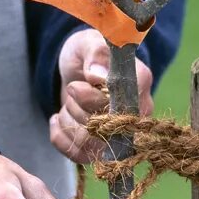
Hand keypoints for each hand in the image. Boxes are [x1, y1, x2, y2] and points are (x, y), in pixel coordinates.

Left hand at [50, 28, 153, 162]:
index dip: (95, 97)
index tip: (82, 81)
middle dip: (77, 106)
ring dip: (68, 120)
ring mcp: (120, 134)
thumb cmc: (88, 54)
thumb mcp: (87, 43)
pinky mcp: (100, 148)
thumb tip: (97, 75)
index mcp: (139, 82)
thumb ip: (94, 54)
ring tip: (68, 103)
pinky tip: (58, 118)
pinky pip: (78, 155)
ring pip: (89, 142)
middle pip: (103, 125)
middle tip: (73, 87)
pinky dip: (60, 137)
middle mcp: (135, 113)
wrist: (77, 71)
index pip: (124, 102)